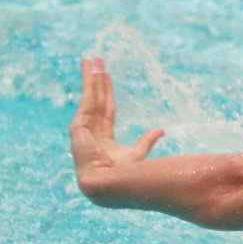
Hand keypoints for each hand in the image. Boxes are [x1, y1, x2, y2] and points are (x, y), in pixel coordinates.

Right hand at [70, 57, 163, 178]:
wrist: (110, 184)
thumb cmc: (125, 175)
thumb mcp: (138, 155)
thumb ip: (146, 141)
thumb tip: (161, 129)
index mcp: (104, 139)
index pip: (106, 109)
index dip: (107, 92)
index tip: (107, 77)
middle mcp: (92, 131)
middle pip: (96, 99)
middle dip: (96, 80)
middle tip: (96, 60)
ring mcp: (84, 128)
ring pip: (90, 96)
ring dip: (91, 77)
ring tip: (92, 59)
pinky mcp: (79, 126)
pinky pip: (87, 99)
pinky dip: (90, 85)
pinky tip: (92, 71)